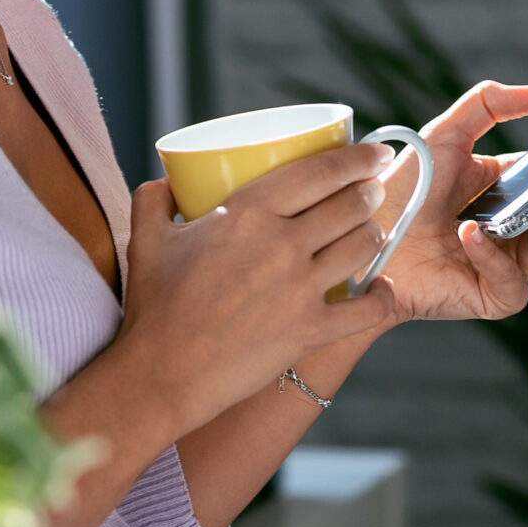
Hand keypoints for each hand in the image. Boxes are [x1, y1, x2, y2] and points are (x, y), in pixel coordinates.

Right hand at [111, 145, 400, 430]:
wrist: (162, 373)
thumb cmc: (154, 306)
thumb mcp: (145, 238)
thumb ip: (154, 199)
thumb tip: (166, 183)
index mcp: (248, 212)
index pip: (320, 172)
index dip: (357, 158)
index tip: (376, 153)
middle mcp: (283, 244)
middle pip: (350, 205)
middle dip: (370, 194)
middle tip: (372, 192)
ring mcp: (301, 289)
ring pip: (364, 247)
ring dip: (375, 234)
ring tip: (371, 232)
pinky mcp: (311, 331)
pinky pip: (368, 309)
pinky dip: (382, 296)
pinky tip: (381, 288)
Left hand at [366, 81, 527, 322]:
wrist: (357, 241)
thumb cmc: (400, 190)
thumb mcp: (445, 134)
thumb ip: (489, 104)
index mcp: (509, 189)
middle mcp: (514, 227)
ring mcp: (506, 264)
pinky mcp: (490, 296)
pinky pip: (510, 280)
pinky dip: (493, 256)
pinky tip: (474, 235)